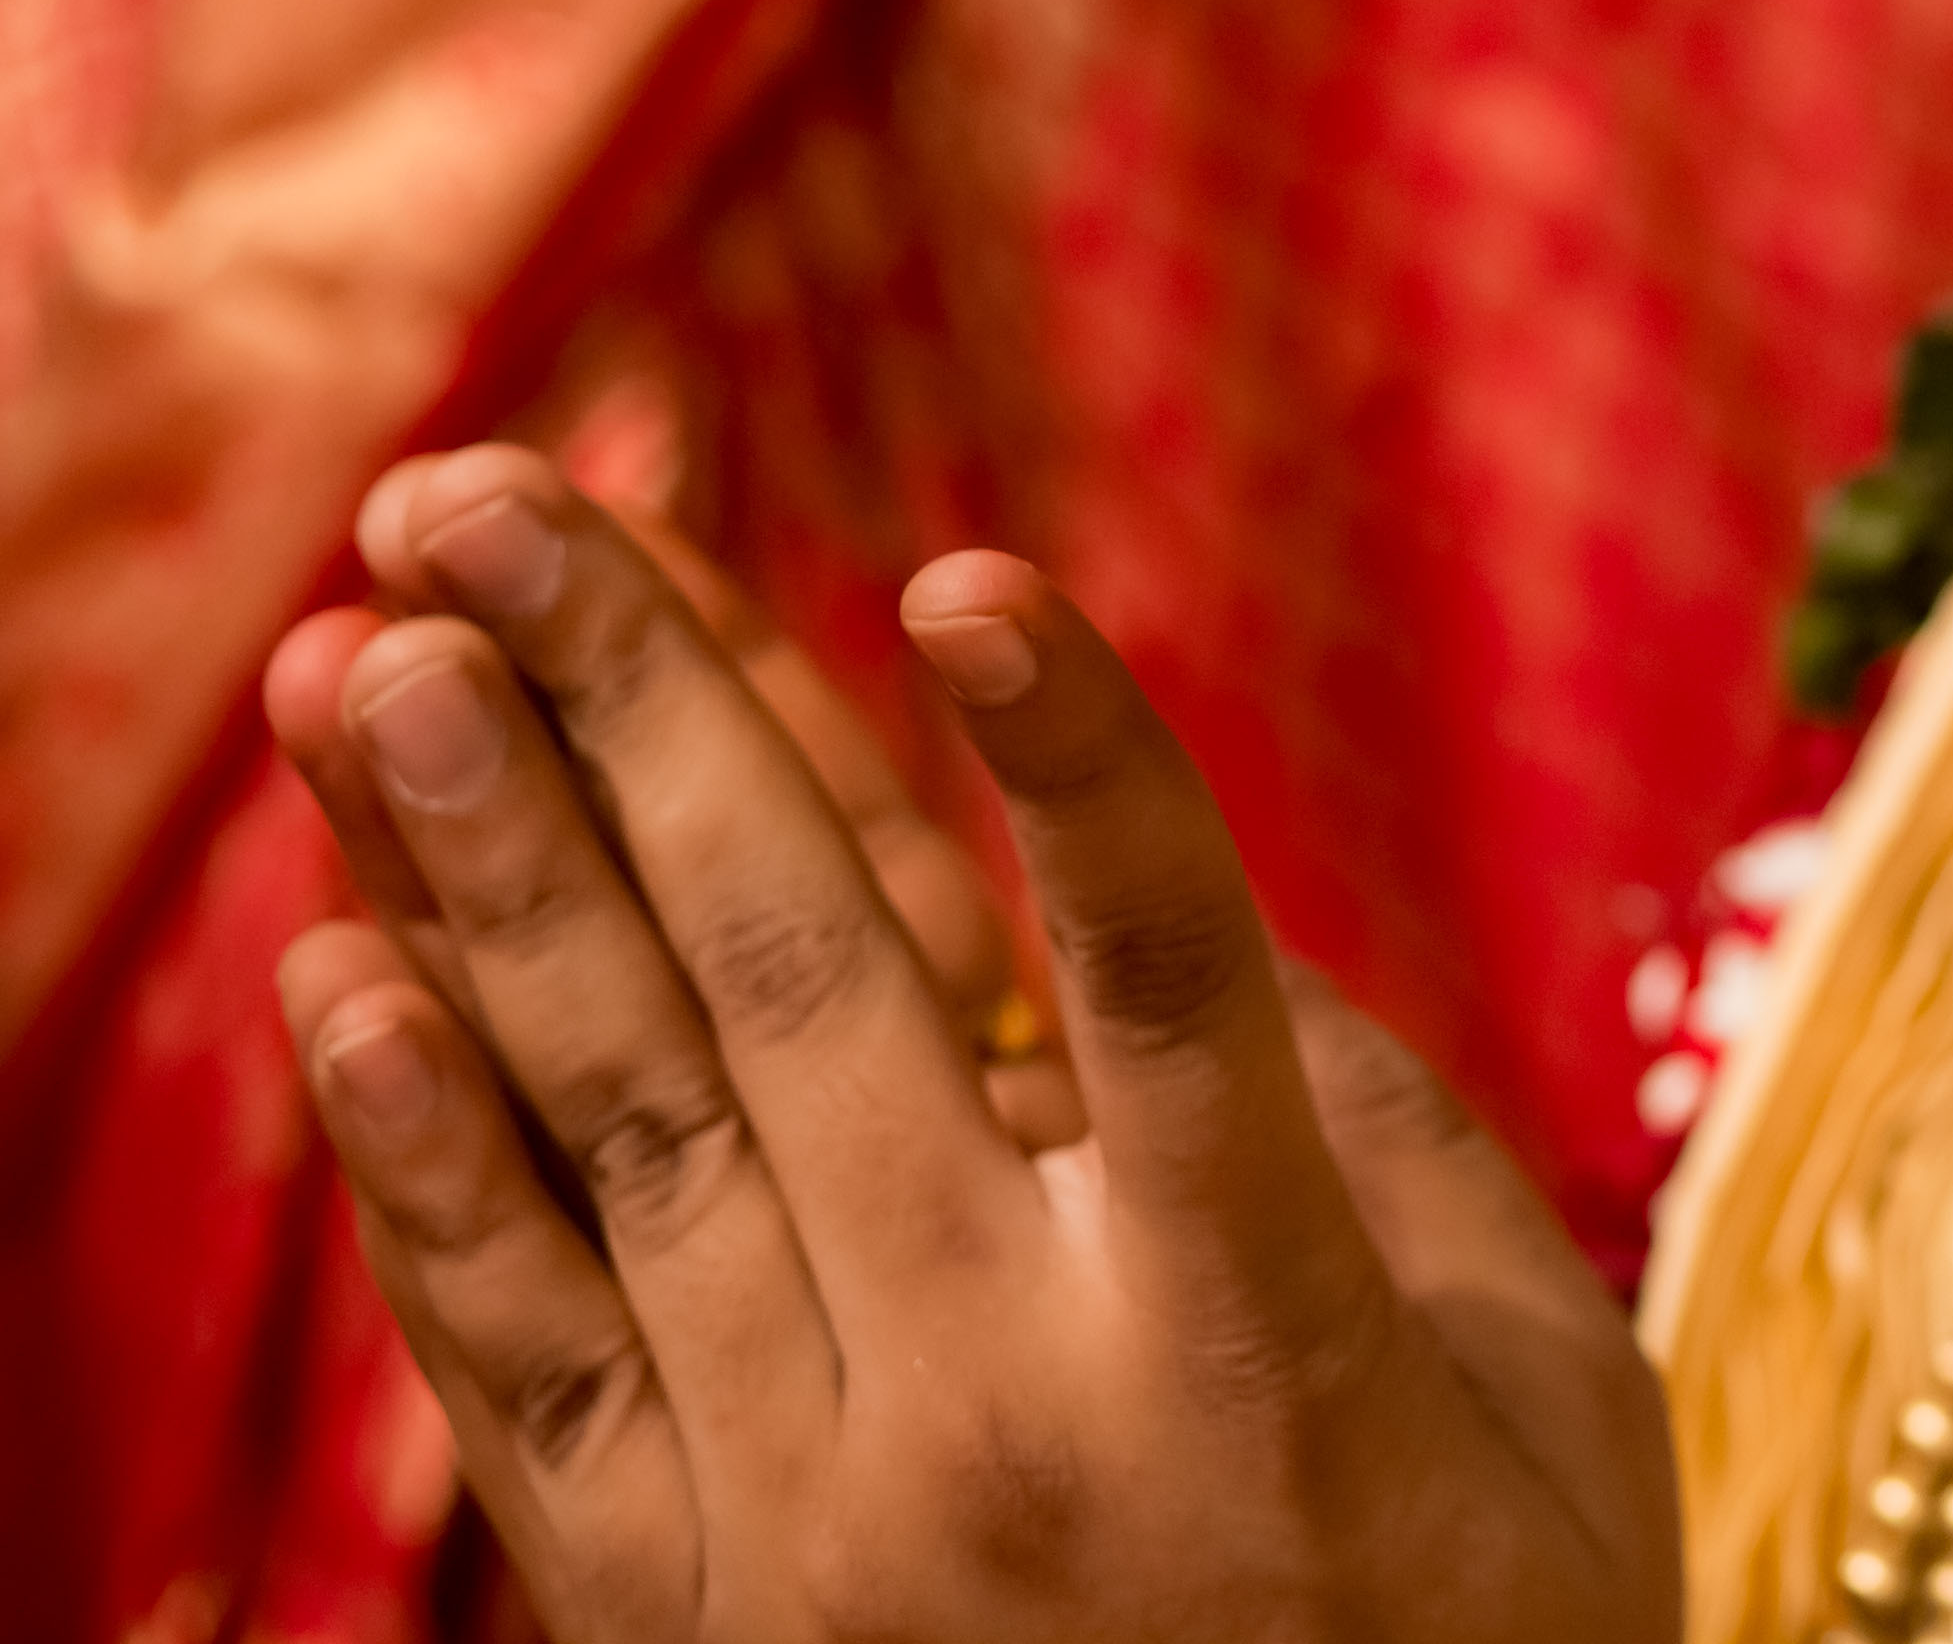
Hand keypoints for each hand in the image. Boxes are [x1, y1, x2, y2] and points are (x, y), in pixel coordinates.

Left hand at [263, 446, 1677, 1643]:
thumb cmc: (1500, 1639)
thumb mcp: (1537, 1381)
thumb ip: (1361, 1135)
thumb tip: (1171, 918)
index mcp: (1265, 1334)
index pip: (1164, 988)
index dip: (1075, 767)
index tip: (961, 571)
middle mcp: (1016, 1411)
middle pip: (806, 994)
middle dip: (635, 708)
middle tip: (489, 492)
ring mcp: (826, 1529)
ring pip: (629, 1131)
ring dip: (480, 867)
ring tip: (370, 651)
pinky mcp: (696, 1623)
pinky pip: (528, 1366)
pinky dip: (428, 1166)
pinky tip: (346, 977)